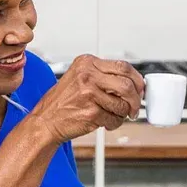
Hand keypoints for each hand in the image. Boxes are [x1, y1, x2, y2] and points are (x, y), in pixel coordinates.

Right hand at [28, 55, 143, 142]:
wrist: (45, 121)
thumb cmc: (63, 102)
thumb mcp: (80, 78)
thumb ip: (104, 76)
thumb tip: (133, 82)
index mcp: (87, 63)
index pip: (123, 66)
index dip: (137, 80)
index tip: (140, 89)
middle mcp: (87, 75)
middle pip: (127, 84)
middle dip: (135, 99)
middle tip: (134, 107)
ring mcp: (89, 93)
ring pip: (123, 104)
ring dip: (122, 114)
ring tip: (112, 115)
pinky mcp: (91, 112)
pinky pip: (114, 118)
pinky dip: (114, 123)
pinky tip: (104, 122)